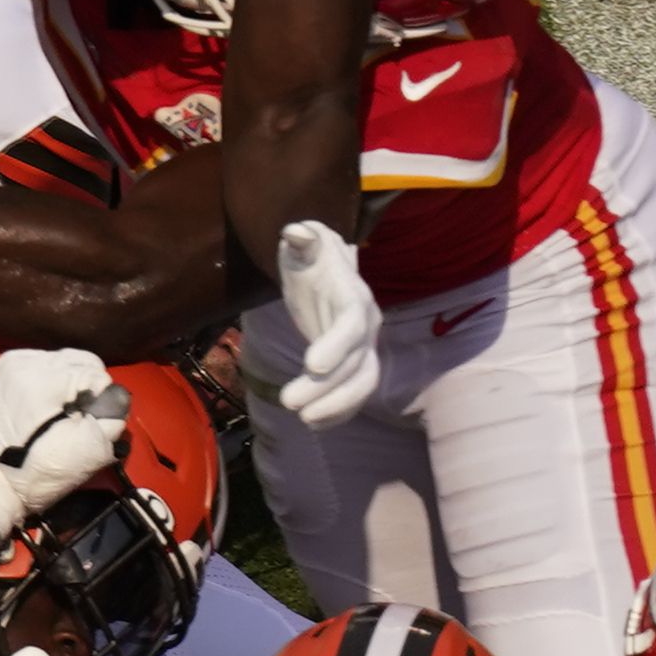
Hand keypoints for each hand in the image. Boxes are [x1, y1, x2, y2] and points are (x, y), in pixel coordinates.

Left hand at [0, 347, 126, 536]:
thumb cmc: (35, 473)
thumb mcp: (86, 451)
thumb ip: (112, 419)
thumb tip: (115, 399)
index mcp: (45, 377)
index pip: (99, 374)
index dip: (103, 402)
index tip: (90, 425)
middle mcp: (27, 360)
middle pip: (82, 360)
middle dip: (89, 388)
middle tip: (81, 418)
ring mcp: (12, 362)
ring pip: (62, 360)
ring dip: (71, 382)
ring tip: (62, 413)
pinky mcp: (3, 369)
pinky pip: (41, 364)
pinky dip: (50, 380)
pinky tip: (44, 406)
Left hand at [276, 221, 378, 425]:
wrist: (325, 270)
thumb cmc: (310, 255)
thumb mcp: (304, 243)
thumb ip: (302, 240)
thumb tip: (295, 232)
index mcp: (353, 295)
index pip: (352, 324)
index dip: (337, 345)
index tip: (312, 366)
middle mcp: (366, 325)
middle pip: (356, 363)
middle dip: (327, 388)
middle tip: (290, 403)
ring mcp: (363, 348)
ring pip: (362, 383)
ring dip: (337, 406)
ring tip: (303, 419)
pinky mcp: (353, 365)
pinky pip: (354, 394)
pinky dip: (338, 412)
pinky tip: (313, 422)